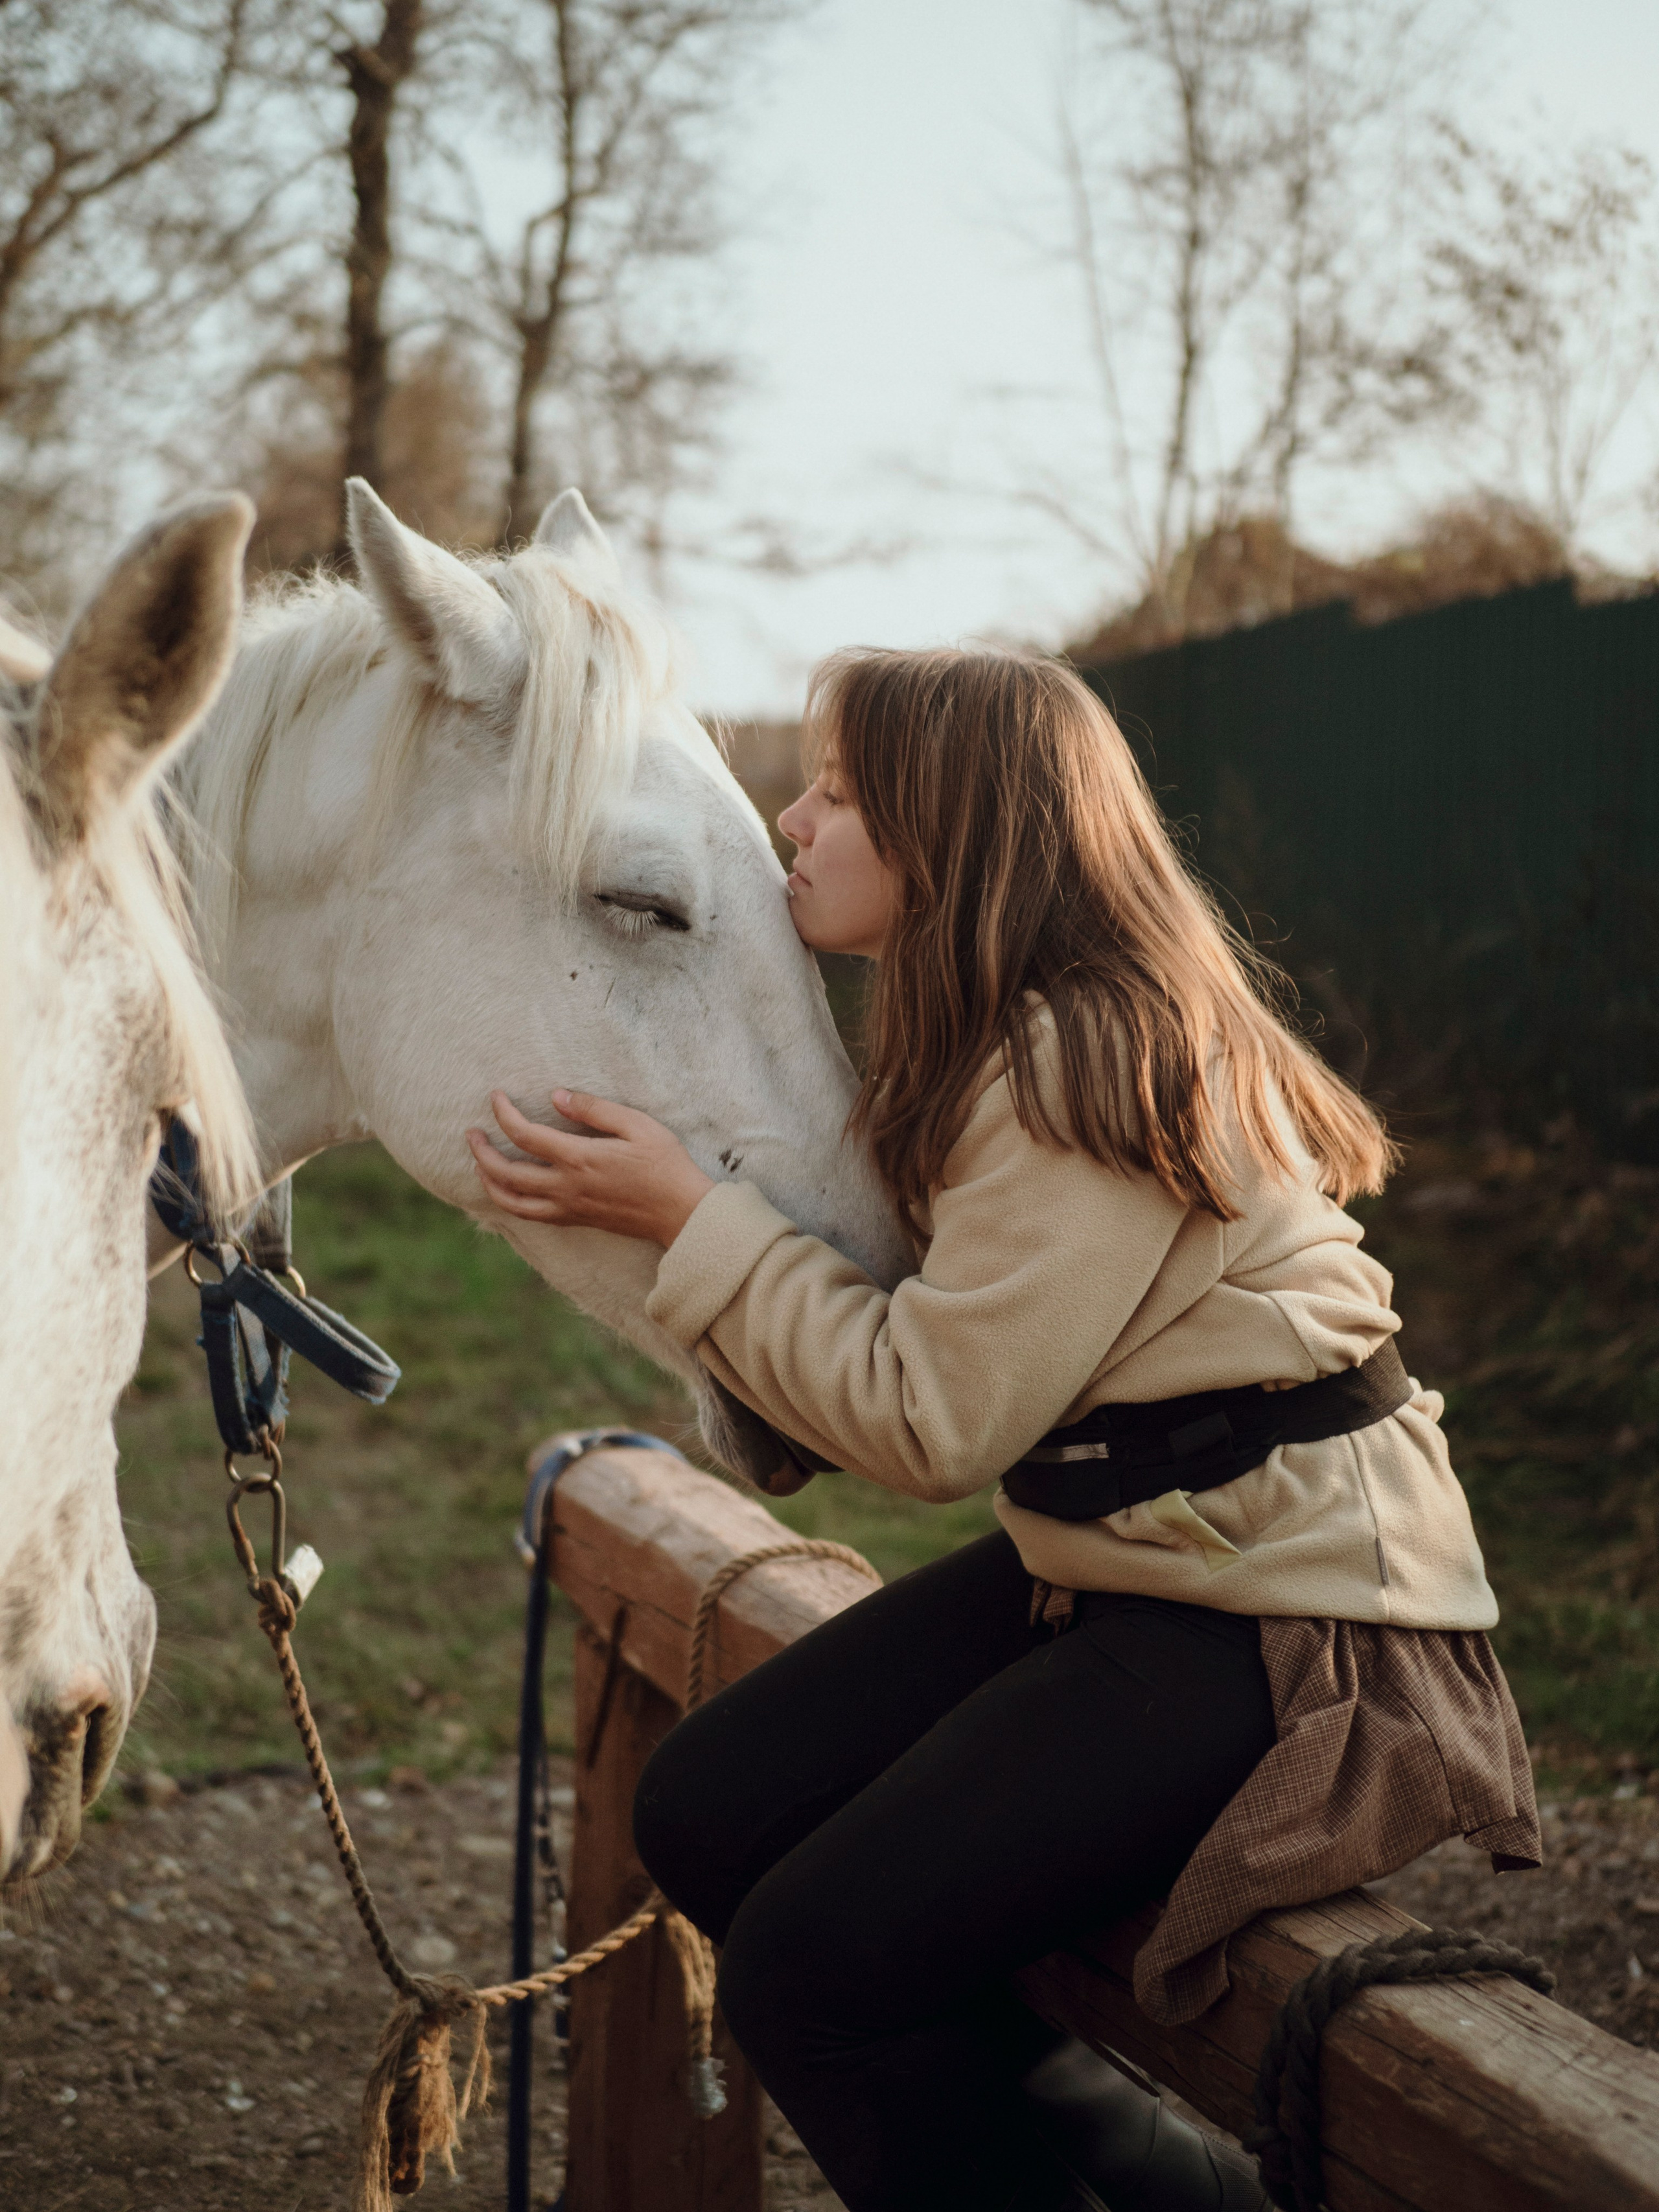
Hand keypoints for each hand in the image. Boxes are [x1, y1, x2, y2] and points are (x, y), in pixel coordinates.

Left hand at [467, 1089, 713, 1247]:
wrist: (681, 1213)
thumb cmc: (665, 1165)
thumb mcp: (638, 1125)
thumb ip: (595, 1109)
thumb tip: (558, 1096)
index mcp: (579, 1158)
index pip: (525, 1135)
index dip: (503, 1113)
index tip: (495, 1097)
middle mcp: (566, 1187)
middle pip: (506, 1173)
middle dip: (481, 1152)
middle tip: (471, 1133)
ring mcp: (569, 1207)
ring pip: (512, 1202)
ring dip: (488, 1182)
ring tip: (479, 1164)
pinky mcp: (575, 1219)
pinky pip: (530, 1215)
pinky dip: (510, 1202)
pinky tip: (507, 1189)